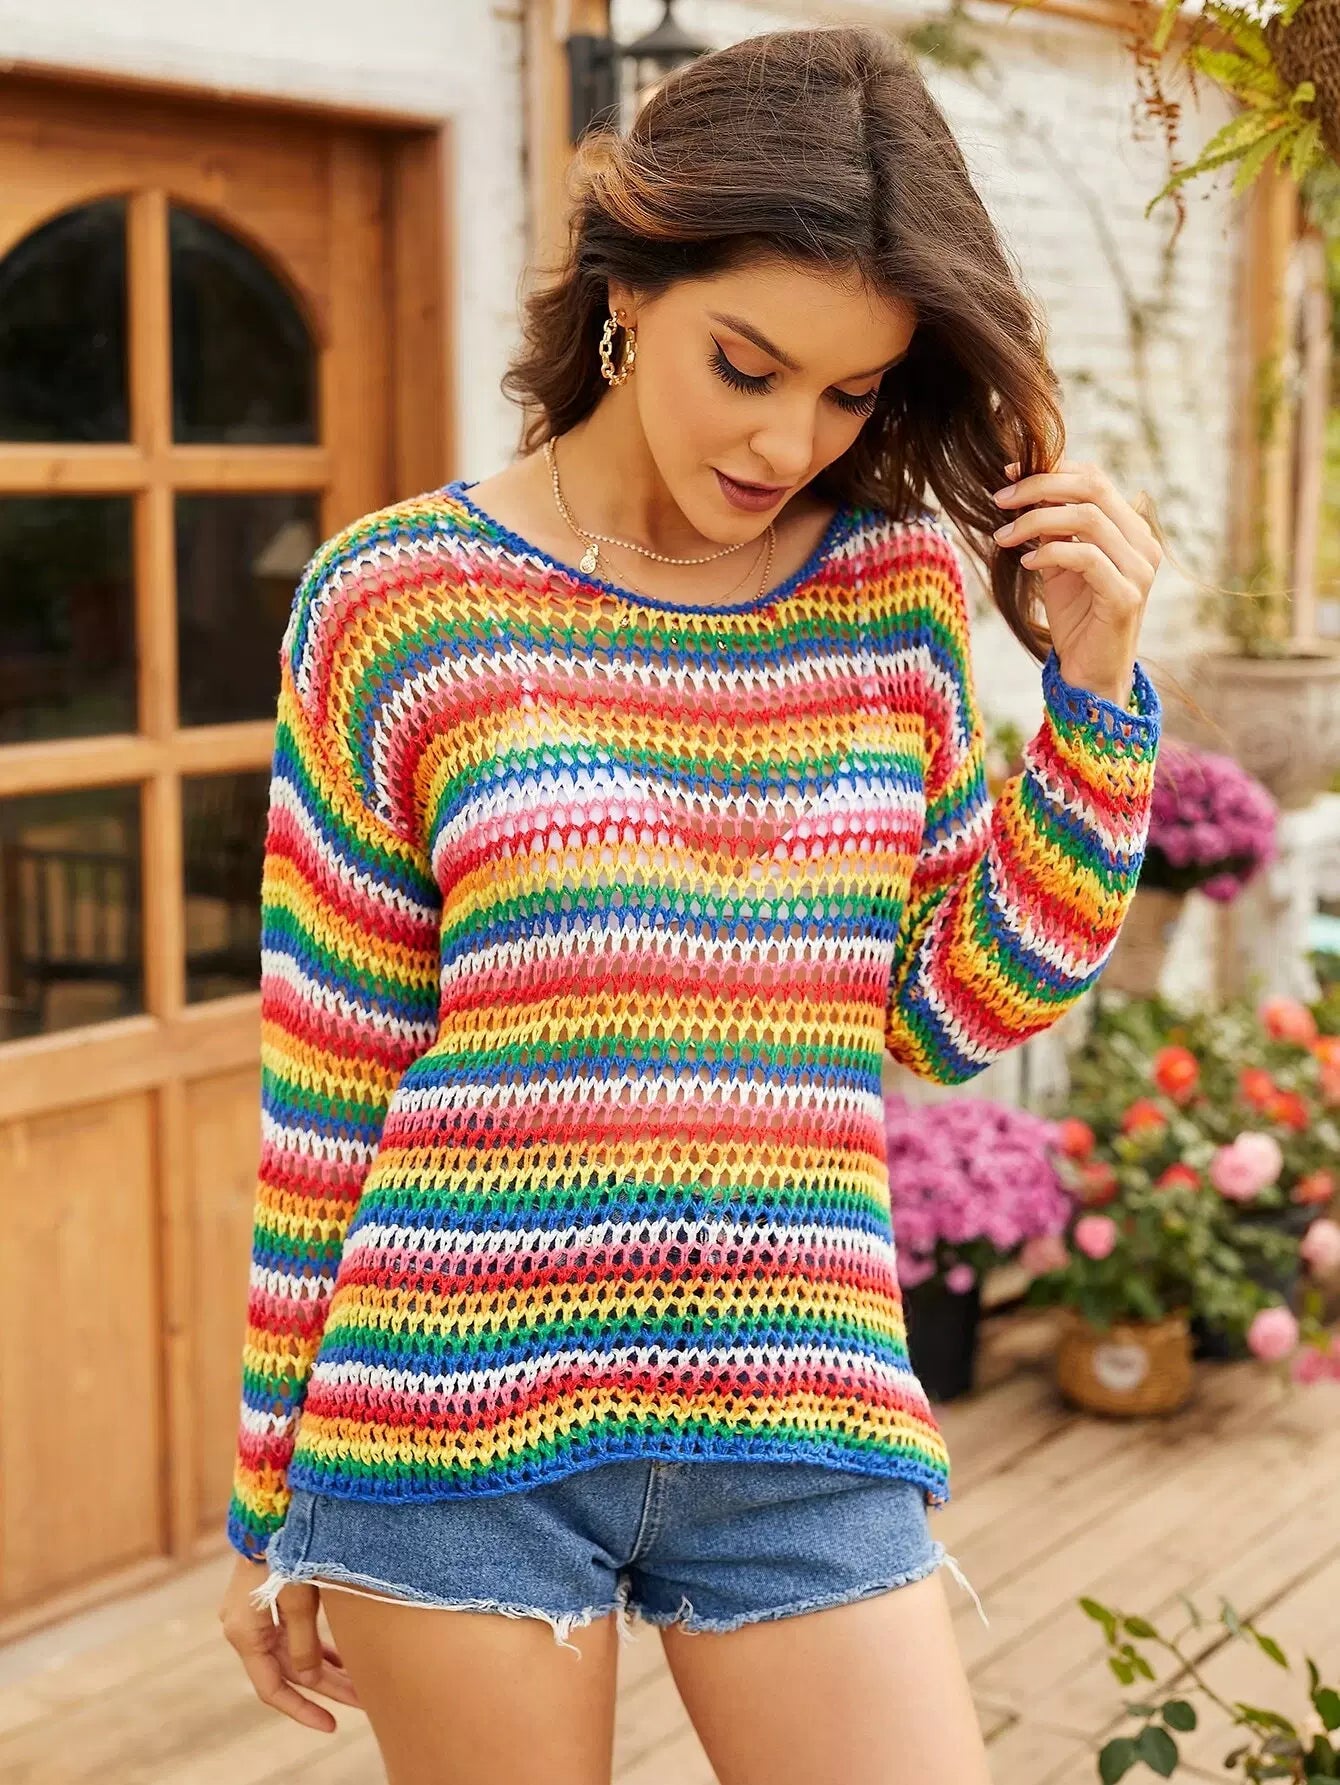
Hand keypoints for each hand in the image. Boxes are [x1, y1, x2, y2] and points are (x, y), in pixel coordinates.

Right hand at [219, 1553, 360, 1731]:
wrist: (274, 1501)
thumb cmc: (287, 1548)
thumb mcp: (299, 1600)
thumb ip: (304, 1644)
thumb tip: (312, 1678)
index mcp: (243, 1633)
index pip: (272, 1689)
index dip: (302, 1710)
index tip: (331, 1724)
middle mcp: (243, 1626)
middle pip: (289, 1671)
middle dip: (327, 1688)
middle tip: (364, 1701)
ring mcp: (255, 1612)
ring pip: (293, 1652)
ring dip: (325, 1666)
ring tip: (360, 1682)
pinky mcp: (268, 1596)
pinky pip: (292, 1632)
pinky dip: (316, 1644)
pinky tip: (342, 1656)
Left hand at [991, 458, 1160, 707]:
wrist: (1090, 672)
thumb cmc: (1076, 617)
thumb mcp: (1060, 563)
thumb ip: (1051, 528)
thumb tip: (1021, 487)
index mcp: (1131, 528)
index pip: (1094, 478)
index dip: (1051, 469)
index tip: (1008, 475)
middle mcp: (1143, 542)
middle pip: (1092, 487)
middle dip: (1039, 487)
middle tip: (1000, 500)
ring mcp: (1140, 569)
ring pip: (1088, 518)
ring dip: (1036, 521)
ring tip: (1004, 537)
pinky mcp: (1126, 596)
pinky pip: (1086, 557)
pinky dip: (1050, 553)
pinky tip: (1026, 563)